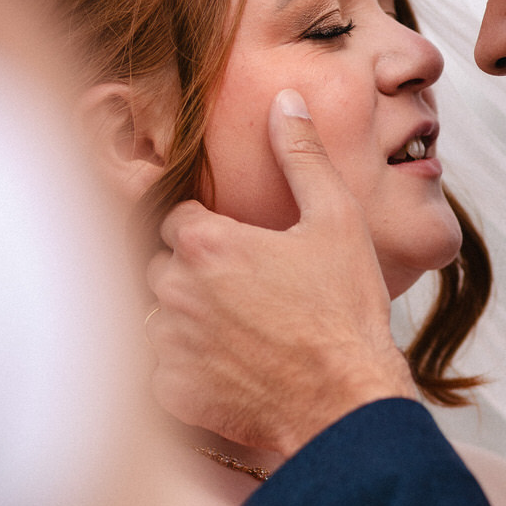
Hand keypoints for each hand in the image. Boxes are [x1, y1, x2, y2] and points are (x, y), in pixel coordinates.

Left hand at [147, 91, 414, 455]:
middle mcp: (175, 289)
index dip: (212, 234)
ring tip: (242, 335)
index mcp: (206, 242)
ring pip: (158, 317)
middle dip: (195, 275)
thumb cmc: (347, 312)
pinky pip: (160, 370)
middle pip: (162, 266)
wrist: (347, 402)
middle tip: (248, 296)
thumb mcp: (336, 221)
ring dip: (187, 321)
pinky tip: (231, 370)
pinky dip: (187, 370)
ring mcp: (169, 344)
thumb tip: (285, 103)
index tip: (245, 254)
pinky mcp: (172, 391)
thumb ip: (302, 157)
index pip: (178, 219)